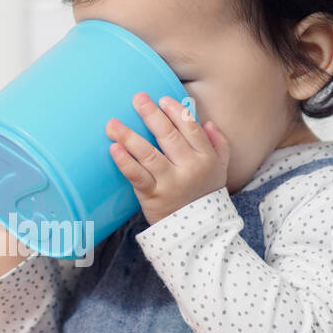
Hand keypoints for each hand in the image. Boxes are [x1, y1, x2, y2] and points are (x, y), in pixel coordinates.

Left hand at [106, 93, 229, 224]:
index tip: (162, 99)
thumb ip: (219, 144)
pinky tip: (114, 149)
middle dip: (151, 115)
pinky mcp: (152, 196)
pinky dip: (125, 162)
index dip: (176, 112)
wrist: (199, 233)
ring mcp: (170, 183)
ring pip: (148, 154)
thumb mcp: (220, 170)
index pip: (190, 128)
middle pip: (168, 136)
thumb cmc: (205, 196)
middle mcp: (189, 168)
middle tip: (137, 99)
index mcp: (206, 158)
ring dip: (129, 136)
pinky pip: (137, 176)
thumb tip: (208, 122)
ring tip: (112, 124)